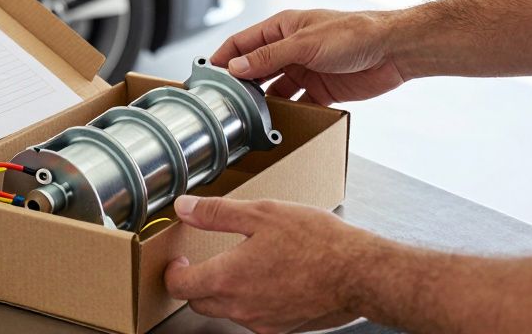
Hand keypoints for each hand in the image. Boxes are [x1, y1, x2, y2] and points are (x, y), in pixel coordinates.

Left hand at [163, 195, 371, 333]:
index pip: (180, 286)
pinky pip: (255, 316)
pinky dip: (252, 299)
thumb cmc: (316, 242)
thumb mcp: (261, 213)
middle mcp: (241, 307)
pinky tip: (269, 277)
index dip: (173, 273)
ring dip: (225, 291)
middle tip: (202, 262)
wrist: (359, 273)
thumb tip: (185, 208)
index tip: (178, 260)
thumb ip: (217, 213)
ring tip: (243, 264)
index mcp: (228, 278)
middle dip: (196, 283)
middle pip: (200, 303)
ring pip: (227, 311)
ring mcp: (262, 321)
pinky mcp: (282, 328)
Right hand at [210, 9, 406, 103]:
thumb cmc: (354, 33)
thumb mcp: (304, 45)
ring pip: (273, 89)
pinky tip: (279, 124)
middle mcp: (290, 49)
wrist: (394, 51)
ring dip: (263, 103)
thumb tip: (236, 67)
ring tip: (248, 118)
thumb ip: (268, 57)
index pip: (241, 43)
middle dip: (239, 85)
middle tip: (223, 103)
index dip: (222, 58)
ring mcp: (304, 70)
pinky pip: (296, 104)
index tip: (204, 76)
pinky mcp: (320, 89)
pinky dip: (287, 114)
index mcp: (282, 28)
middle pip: (255, 69)